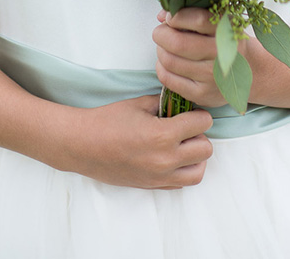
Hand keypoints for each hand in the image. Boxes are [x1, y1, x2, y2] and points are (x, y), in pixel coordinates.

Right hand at [67, 94, 212, 188]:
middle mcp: (166, 159)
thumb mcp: (139, 104)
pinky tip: (171, 157)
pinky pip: (181, 182)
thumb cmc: (108, 121)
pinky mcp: (152, 186)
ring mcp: (160, 176)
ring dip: (196, 157)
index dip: (199, 114)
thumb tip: (181, 102)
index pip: (202, 123)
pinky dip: (183, 170)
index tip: (190, 111)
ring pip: (198, 171)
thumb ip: (164, 103)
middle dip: (199, 134)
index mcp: (163, 135)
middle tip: (186, 127)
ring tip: (183, 145)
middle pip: (206, 149)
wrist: (83, 146)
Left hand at [153, 9, 227, 108]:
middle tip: (161, 32)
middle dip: (161, 34)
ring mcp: (212, 78)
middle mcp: (221, 55)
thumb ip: (193, 12)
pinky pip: (168, 80)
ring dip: (160, 50)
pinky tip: (169, 62)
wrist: (254, 72)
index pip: (198, 20)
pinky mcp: (203, 94)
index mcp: (228, 31)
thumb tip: (162, 16)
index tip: (171, 16)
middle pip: (177, 43)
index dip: (177, 16)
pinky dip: (161, 67)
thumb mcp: (221, 20)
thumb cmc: (231, 41)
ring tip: (166, 46)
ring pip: (169, 61)